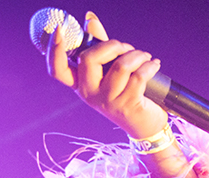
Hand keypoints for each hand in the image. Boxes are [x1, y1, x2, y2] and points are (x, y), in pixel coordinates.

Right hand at [46, 12, 167, 138]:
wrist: (145, 126)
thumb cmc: (126, 94)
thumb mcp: (109, 71)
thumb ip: (100, 46)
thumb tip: (89, 19)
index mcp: (80, 85)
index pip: (58, 70)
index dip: (54, 49)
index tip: (59, 29)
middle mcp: (89, 94)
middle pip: (89, 58)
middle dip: (112, 45)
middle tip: (127, 48)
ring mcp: (107, 101)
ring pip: (121, 66)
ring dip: (137, 55)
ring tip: (145, 57)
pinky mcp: (128, 106)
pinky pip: (139, 77)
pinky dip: (149, 66)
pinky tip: (154, 65)